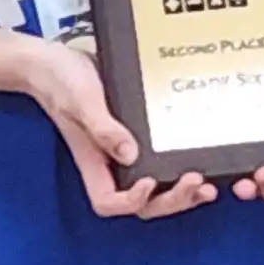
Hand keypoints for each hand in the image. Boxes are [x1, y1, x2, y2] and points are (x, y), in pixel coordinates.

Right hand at [21, 33, 216, 221]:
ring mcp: (125, 152)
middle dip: (171, 201)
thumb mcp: (81, 100)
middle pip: (141, 204)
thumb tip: (129, 154)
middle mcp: (111, 163)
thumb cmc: (60, 80)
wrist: (56, 60)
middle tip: (197, 183)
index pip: (109, 202)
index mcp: (93, 161)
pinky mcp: (138, 135)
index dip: (131, 201)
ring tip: (208, 185)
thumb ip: (102, 127)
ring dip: (183, 194)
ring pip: (156, 189)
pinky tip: (203, 159)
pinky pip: (161, 160)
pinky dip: (183, 167)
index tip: (149, 181)